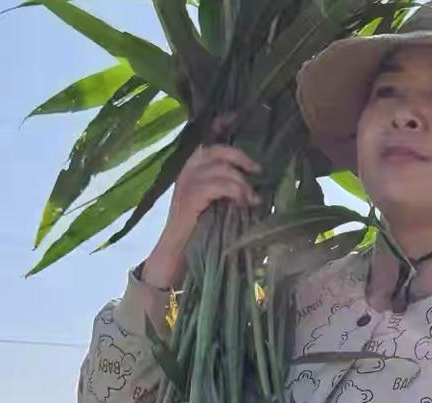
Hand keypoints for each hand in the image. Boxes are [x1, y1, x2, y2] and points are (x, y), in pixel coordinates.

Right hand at [141, 134, 260, 289]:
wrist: (174, 257)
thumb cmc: (197, 234)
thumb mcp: (215, 206)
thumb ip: (228, 191)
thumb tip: (255, 185)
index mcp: (192, 170)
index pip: (206, 140)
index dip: (220, 124)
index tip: (236, 116)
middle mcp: (186, 172)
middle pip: (214, 150)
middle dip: (239, 156)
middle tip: (257, 171)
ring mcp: (185, 185)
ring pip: (219, 169)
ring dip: (241, 183)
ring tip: (252, 199)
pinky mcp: (189, 199)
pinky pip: (217, 185)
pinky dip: (234, 192)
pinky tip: (243, 203)